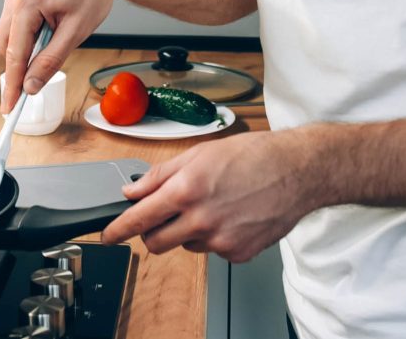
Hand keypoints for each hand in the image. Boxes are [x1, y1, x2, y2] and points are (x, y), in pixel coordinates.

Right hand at [0, 0, 139, 113]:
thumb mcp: (76, 31)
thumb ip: (50, 60)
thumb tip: (31, 84)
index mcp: (26, 2)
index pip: (13, 55)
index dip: (12, 85)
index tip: (10, 108)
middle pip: (4, 48)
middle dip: (21, 64)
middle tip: (43, 72)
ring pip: (9, 37)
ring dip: (27, 48)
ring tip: (57, 37)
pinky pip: (16, 24)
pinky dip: (29, 35)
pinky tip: (51, 28)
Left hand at [100, 130, 311, 262]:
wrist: (297, 171)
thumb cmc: (254, 155)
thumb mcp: (200, 153)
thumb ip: (161, 175)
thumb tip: (133, 190)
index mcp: (187, 189)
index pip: (139, 218)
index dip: (117, 229)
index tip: (108, 235)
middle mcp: (201, 219)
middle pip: (156, 242)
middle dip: (152, 233)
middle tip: (162, 217)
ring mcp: (220, 239)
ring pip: (186, 245)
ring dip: (188, 231)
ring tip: (213, 205)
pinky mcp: (238, 253)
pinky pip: (213, 250)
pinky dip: (215, 237)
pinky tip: (232, 215)